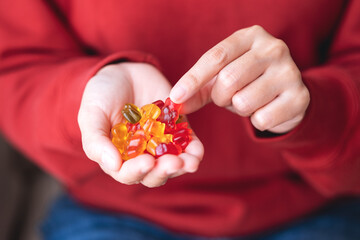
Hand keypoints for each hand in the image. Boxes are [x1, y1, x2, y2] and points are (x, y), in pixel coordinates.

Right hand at [78, 63, 203, 186]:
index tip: (147, 162)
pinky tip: (197, 151)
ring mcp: (160, 143)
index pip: (128, 174)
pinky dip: (194, 149)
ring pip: (173, 163)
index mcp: (118, 157)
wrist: (122, 71)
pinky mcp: (176, 129)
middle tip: (174, 163)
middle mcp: (140, 155)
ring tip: (191, 162)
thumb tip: (113, 165)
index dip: (138, 171)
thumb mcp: (91, 115)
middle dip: (164, 171)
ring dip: (183, 165)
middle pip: (153, 173)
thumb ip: (96, 142)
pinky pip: (187, 144)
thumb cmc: (101, 95)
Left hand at [170, 25, 309, 133]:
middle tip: (228, 97)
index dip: (192, 79)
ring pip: (243, 102)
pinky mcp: (300, 97)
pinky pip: (261, 119)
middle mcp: (274, 48)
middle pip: (228, 80)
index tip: (175, 98)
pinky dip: (256, 120)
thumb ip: (198, 88)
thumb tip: (174, 103)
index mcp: (251, 36)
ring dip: (238, 109)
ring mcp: (290, 71)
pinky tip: (265, 110)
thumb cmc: (249, 81)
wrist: (288, 94)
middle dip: (220, 97)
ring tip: (249, 101)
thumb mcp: (222, 77)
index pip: (215, 57)